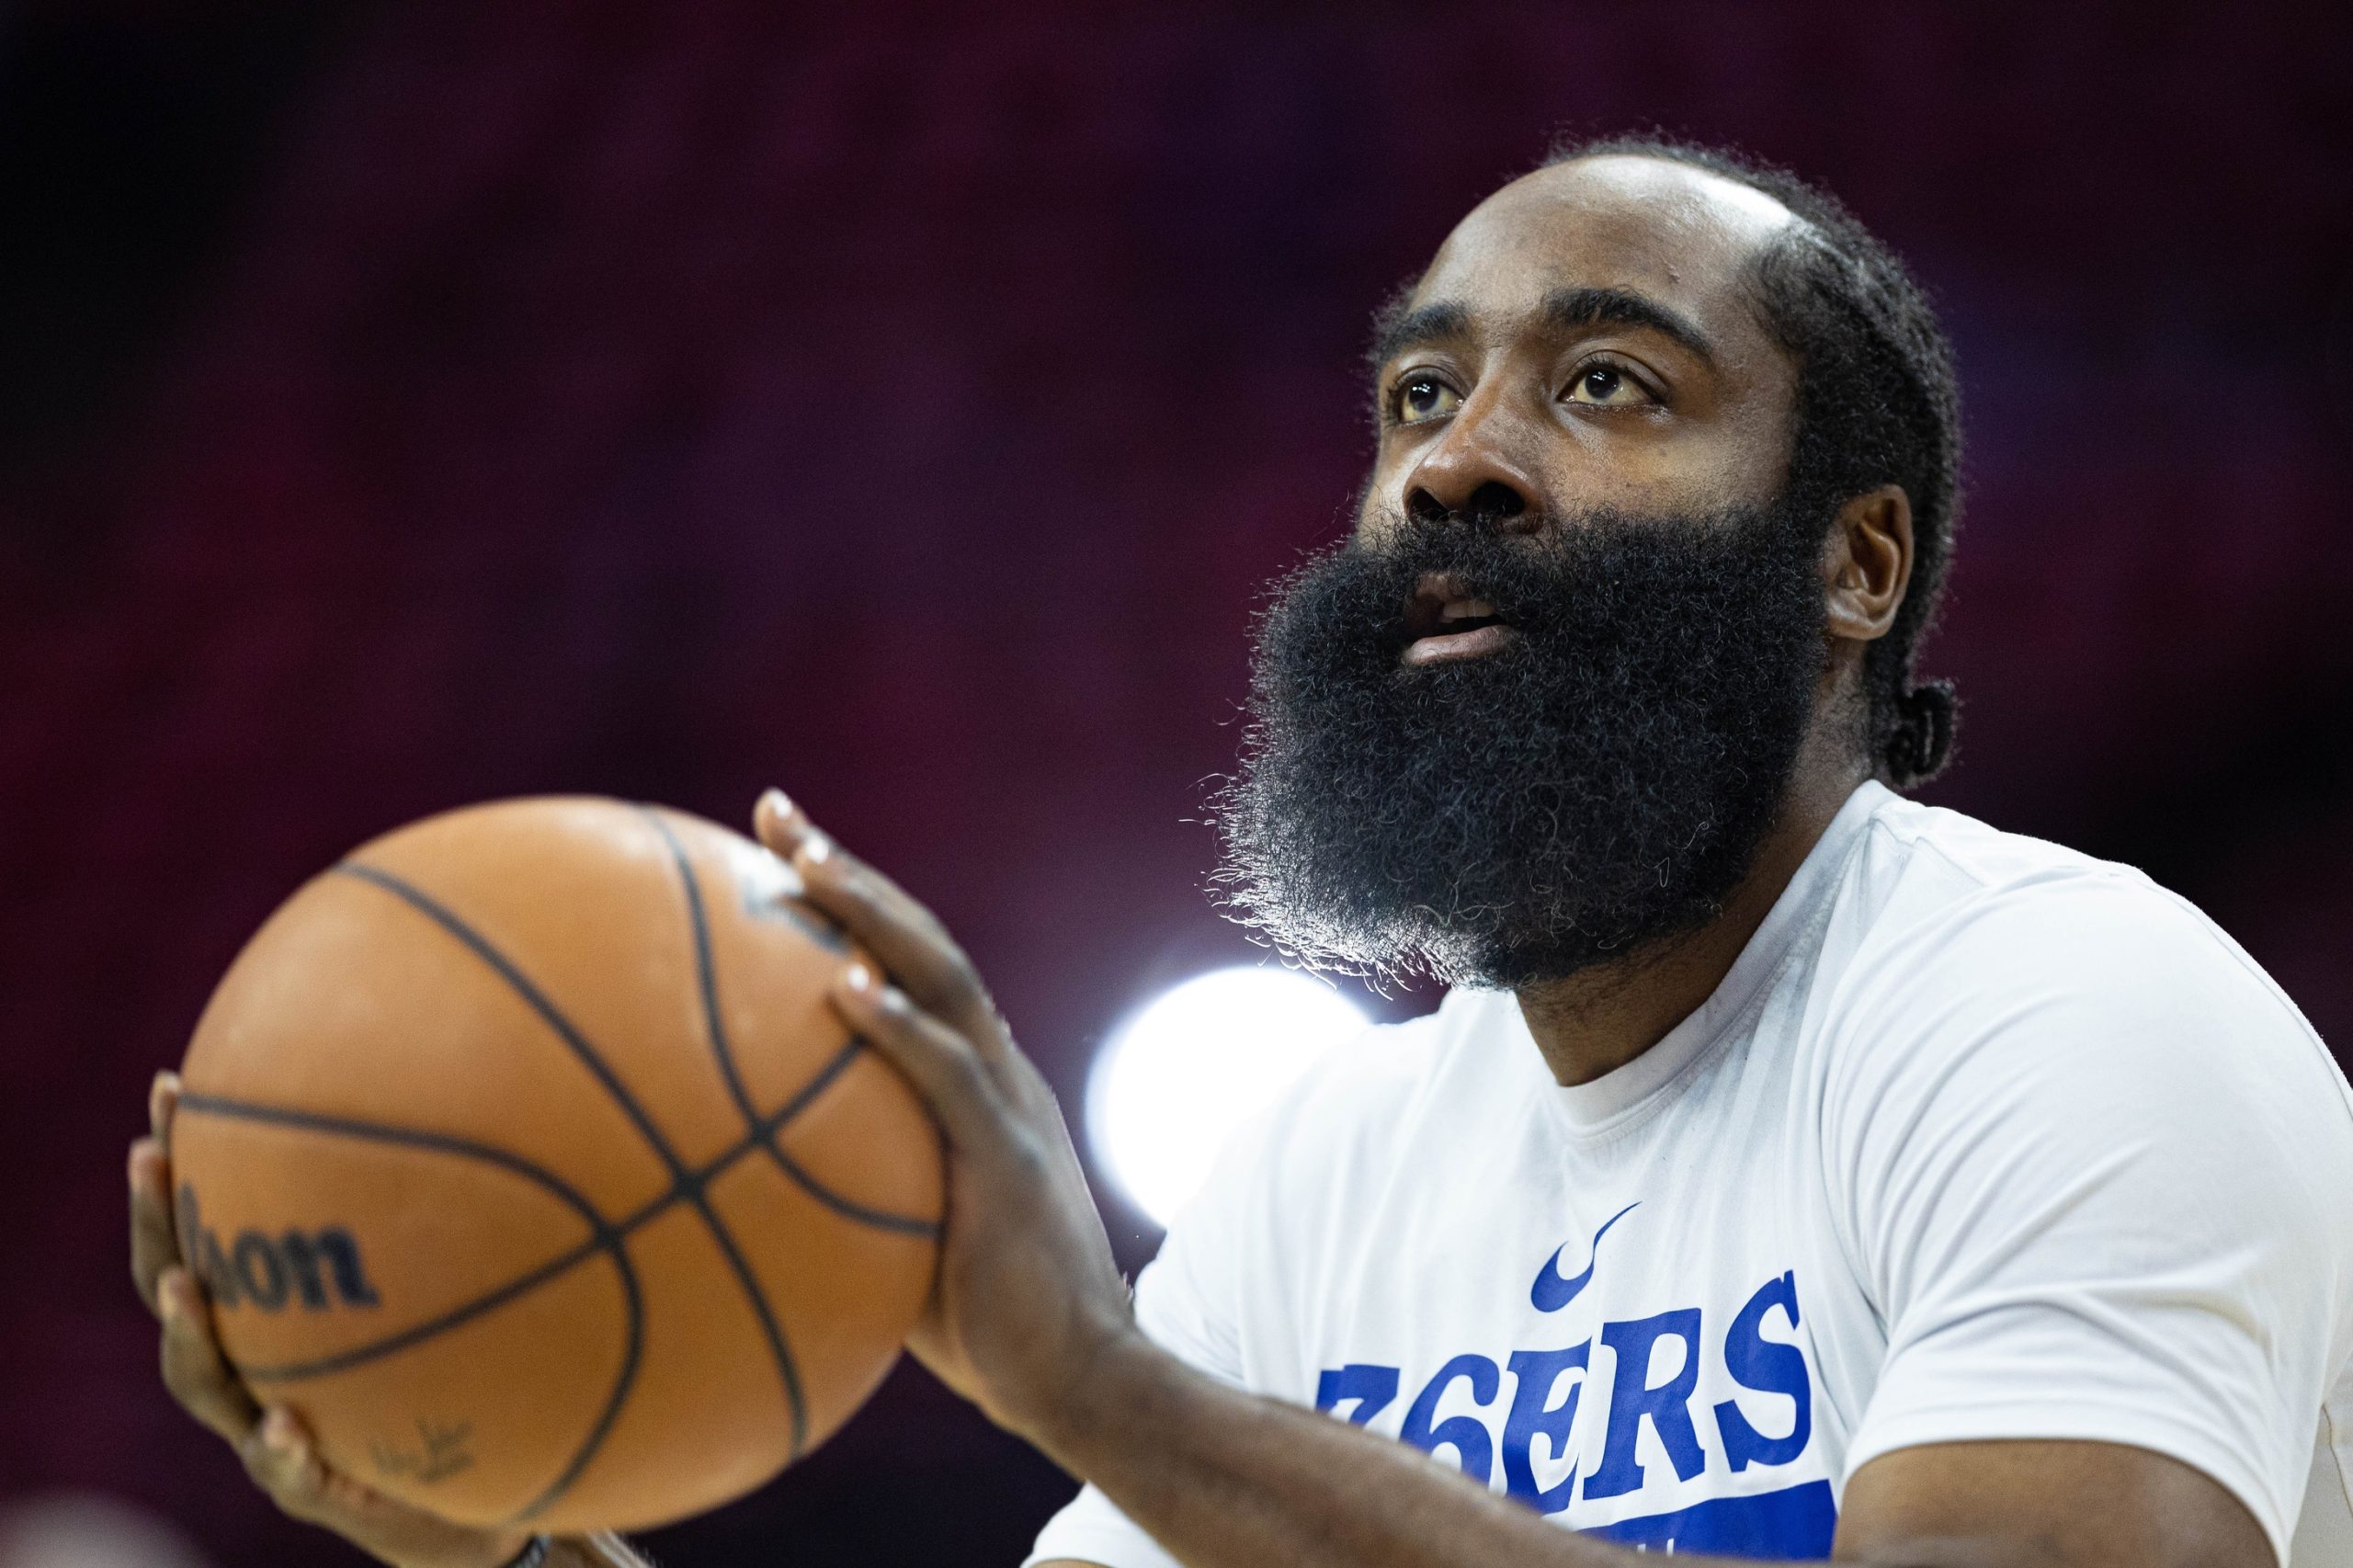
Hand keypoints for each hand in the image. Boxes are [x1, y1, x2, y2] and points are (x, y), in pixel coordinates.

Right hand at [129, 1071, 534, 1567]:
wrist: (469, 1501)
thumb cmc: (462, 1380)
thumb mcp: (471, 1291)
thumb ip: (476, 1218)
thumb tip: (526, 1096)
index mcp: (276, 1311)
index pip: (210, 1224)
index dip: (185, 1164)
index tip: (171, 1086)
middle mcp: (255, 1362)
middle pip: (177, 1286)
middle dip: (159, 1222)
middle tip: (150, 1159)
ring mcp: (267, 1426)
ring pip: (202, 1381)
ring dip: (189, 1331)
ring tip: (184, 1285)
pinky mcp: (311, 1489)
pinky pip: (286, 1471)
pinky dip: (280, 1448)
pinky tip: (285, 1424)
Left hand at [754, 790, 1139, 1445]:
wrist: (1077, 1378)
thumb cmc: (974, 1321)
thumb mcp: (892, 1233)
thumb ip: (833, 1186)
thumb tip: (711, 1183)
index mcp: (972, 1077)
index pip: (907, 963)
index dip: (847, 900)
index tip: (774, 847)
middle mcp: (995, 1067)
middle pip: (922, 940)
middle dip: (847, 870)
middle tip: (775, 812)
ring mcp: (1008, 1104)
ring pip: (944, 979)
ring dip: (873, 914)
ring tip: (805, 862)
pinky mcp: (1008, 1157)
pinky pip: (948, 1079)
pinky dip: (897, 1028)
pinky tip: (842, 989)